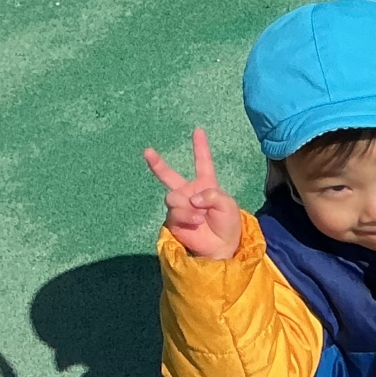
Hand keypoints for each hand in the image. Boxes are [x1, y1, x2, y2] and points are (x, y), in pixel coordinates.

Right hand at [144, 127, 243, 259]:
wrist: (222, 246)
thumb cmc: (228, 223)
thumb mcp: (228, 205)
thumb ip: (212, 195)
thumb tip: (191, 197)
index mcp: (206, 184)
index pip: (203, 162)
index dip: (200, 147)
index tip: (198, 130)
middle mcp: (189, 192)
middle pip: (169, 175)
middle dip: (157, 164)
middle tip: (147, 151)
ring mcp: (179, 205)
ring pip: (173, 197)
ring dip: (187, 206)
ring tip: (200, 217)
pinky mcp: (173, 219)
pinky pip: (175, 212)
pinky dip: (186, 216)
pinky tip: (196, 222)